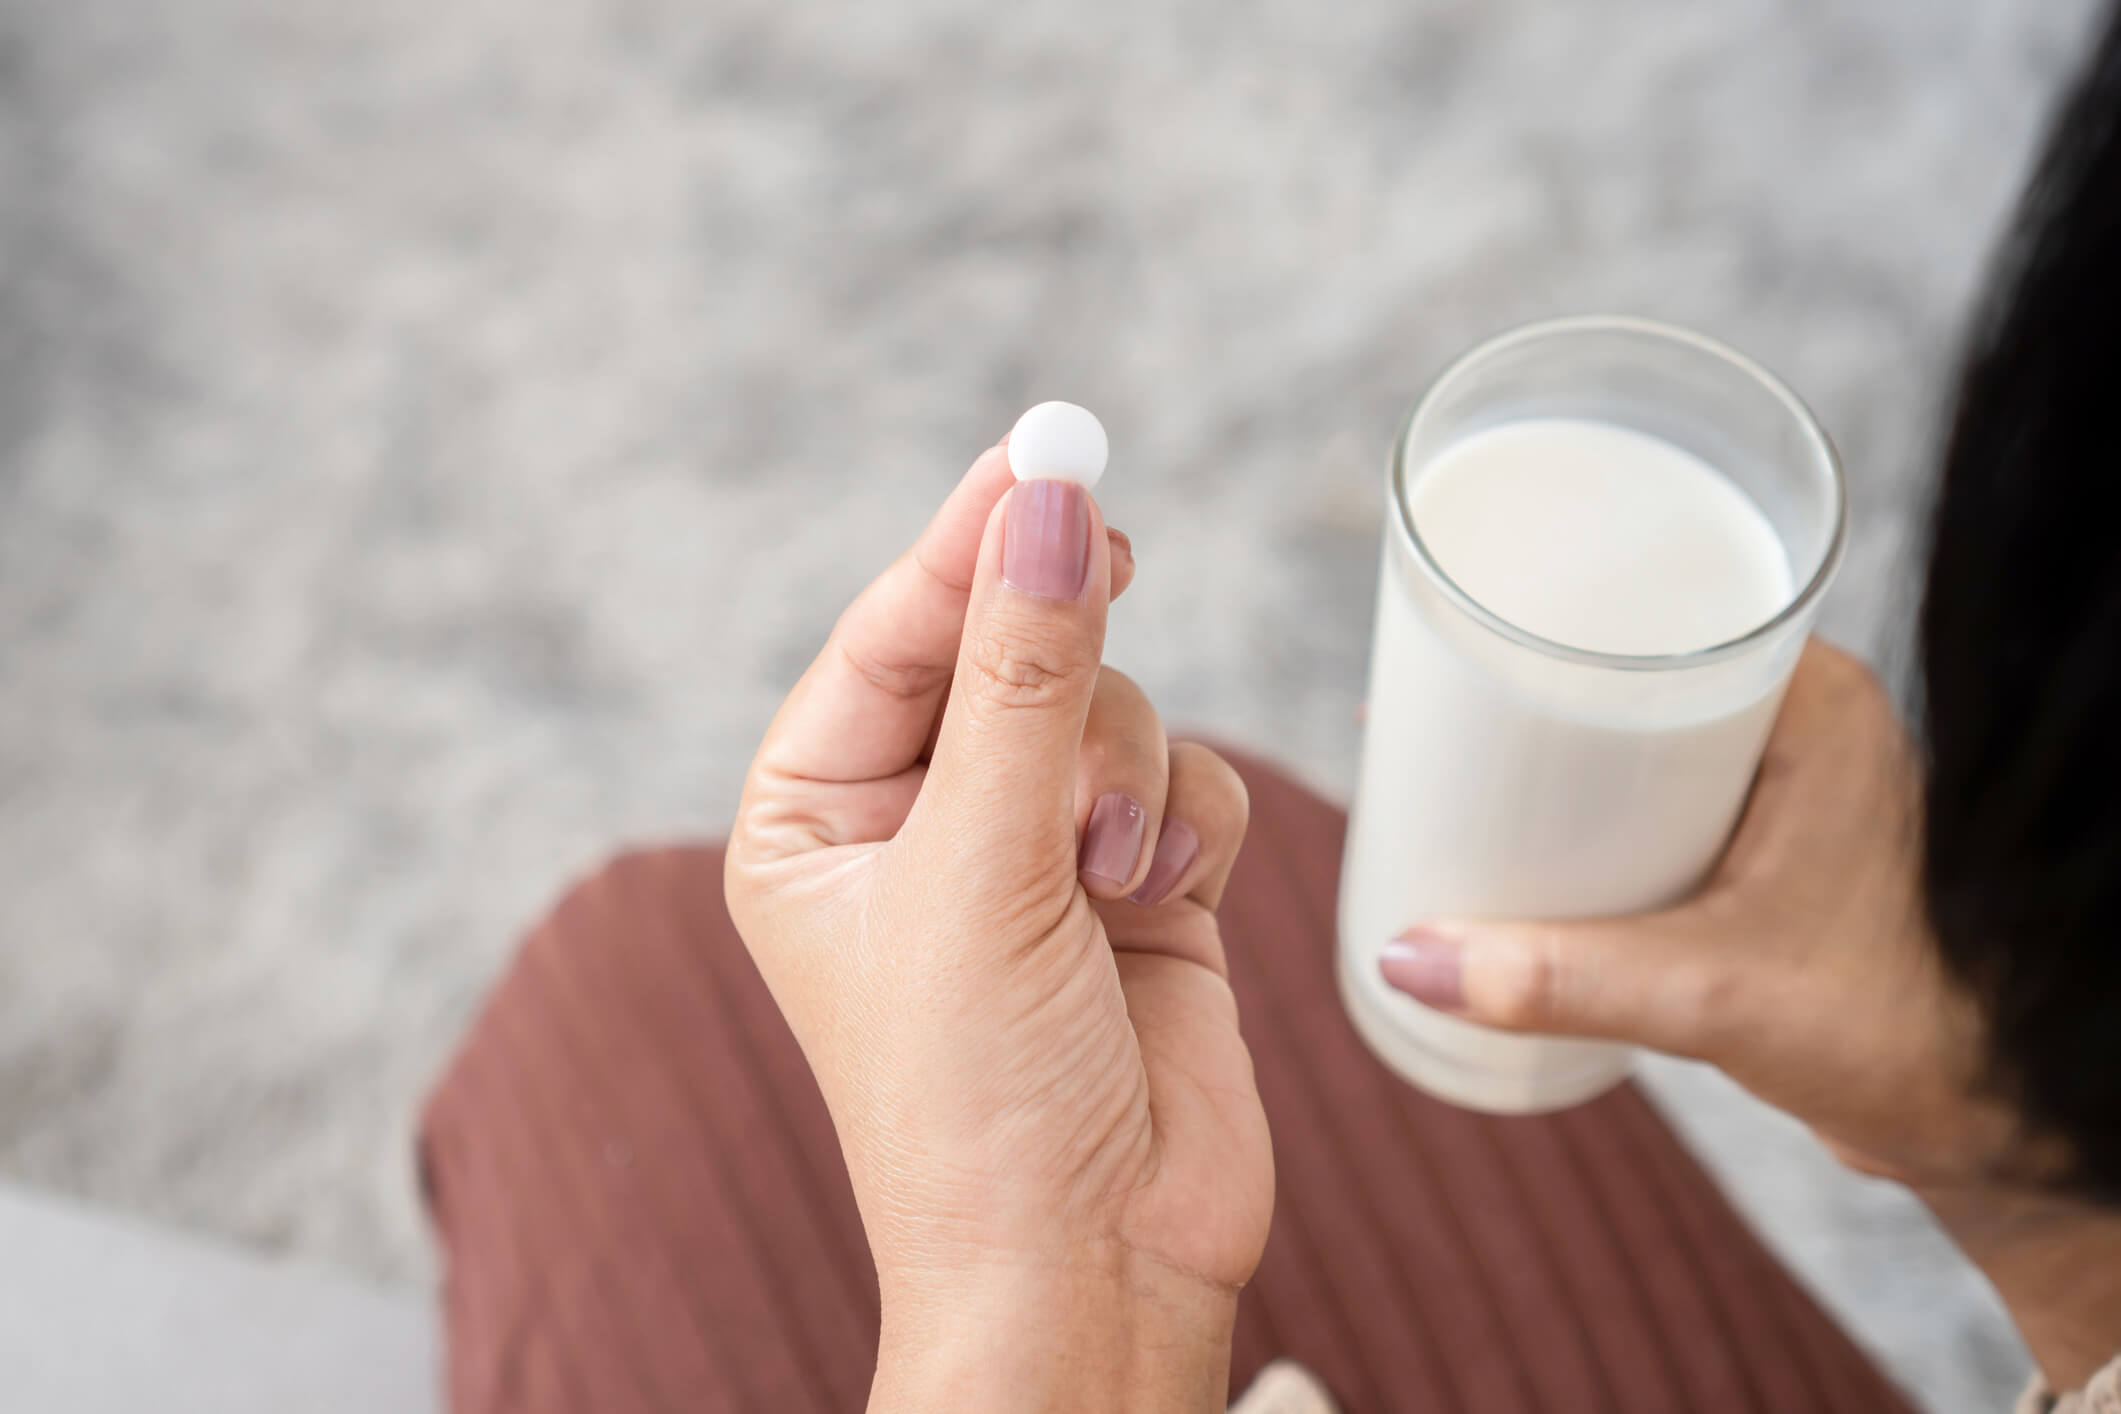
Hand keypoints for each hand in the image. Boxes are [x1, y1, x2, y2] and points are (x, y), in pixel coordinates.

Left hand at [724, 443, 1271, 1412]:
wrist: (1097, 1275)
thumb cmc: (978, 1103)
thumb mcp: (984, 868)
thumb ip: (1026, 674)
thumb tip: (1050, 497)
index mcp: (816, 817)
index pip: (892, 630)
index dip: (969, 541)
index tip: (1048, 449)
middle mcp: (919, 823)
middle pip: (1008, 647)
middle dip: (1061, 669)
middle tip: (1116, 560)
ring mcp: (1034, 853)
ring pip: (1109, 705)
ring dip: (1124, 772)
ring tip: (1110, 879)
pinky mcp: (1138, 885)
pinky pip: (1181, 774)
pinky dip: (1188, 818)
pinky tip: (1167, 894)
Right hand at [1381, 641, 2025, 1189]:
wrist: (1979, 1122)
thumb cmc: (1897, 1031)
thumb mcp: (1708, 992)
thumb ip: (1561, 980)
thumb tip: (1406, 960)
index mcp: (1816, 706)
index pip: (1670, 615)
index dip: (1562, 616)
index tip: (1464, 637)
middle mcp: (1803, 728)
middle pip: (1636, 676)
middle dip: (1530, 695)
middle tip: (1432, 712)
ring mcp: (1784, 790)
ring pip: (1639, 742)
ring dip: (1553, 757)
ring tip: (1453, 770)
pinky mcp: (1764, 852)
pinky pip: (1654, 801)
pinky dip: (1587, 811)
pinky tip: (1522, 835)